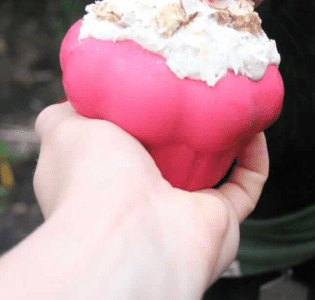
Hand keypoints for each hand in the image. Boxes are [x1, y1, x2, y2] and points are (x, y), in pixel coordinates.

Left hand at [34, 101, 268, 296]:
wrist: (129, 234)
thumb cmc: (91, 179)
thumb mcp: (62, 130)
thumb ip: (60, 114)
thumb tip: (71, 97)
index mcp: (106, 179)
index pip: (125, 143)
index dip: (139, 112)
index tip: (155, 80)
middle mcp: (144, 198)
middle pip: (171, 153)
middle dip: (186, 121)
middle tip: (199, 85)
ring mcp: (182, 210)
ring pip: (212, 168)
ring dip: (225, 135)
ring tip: (230, 98)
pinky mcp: (219, 221)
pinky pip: (245, 184)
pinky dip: (254, 155)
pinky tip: (251, 125)